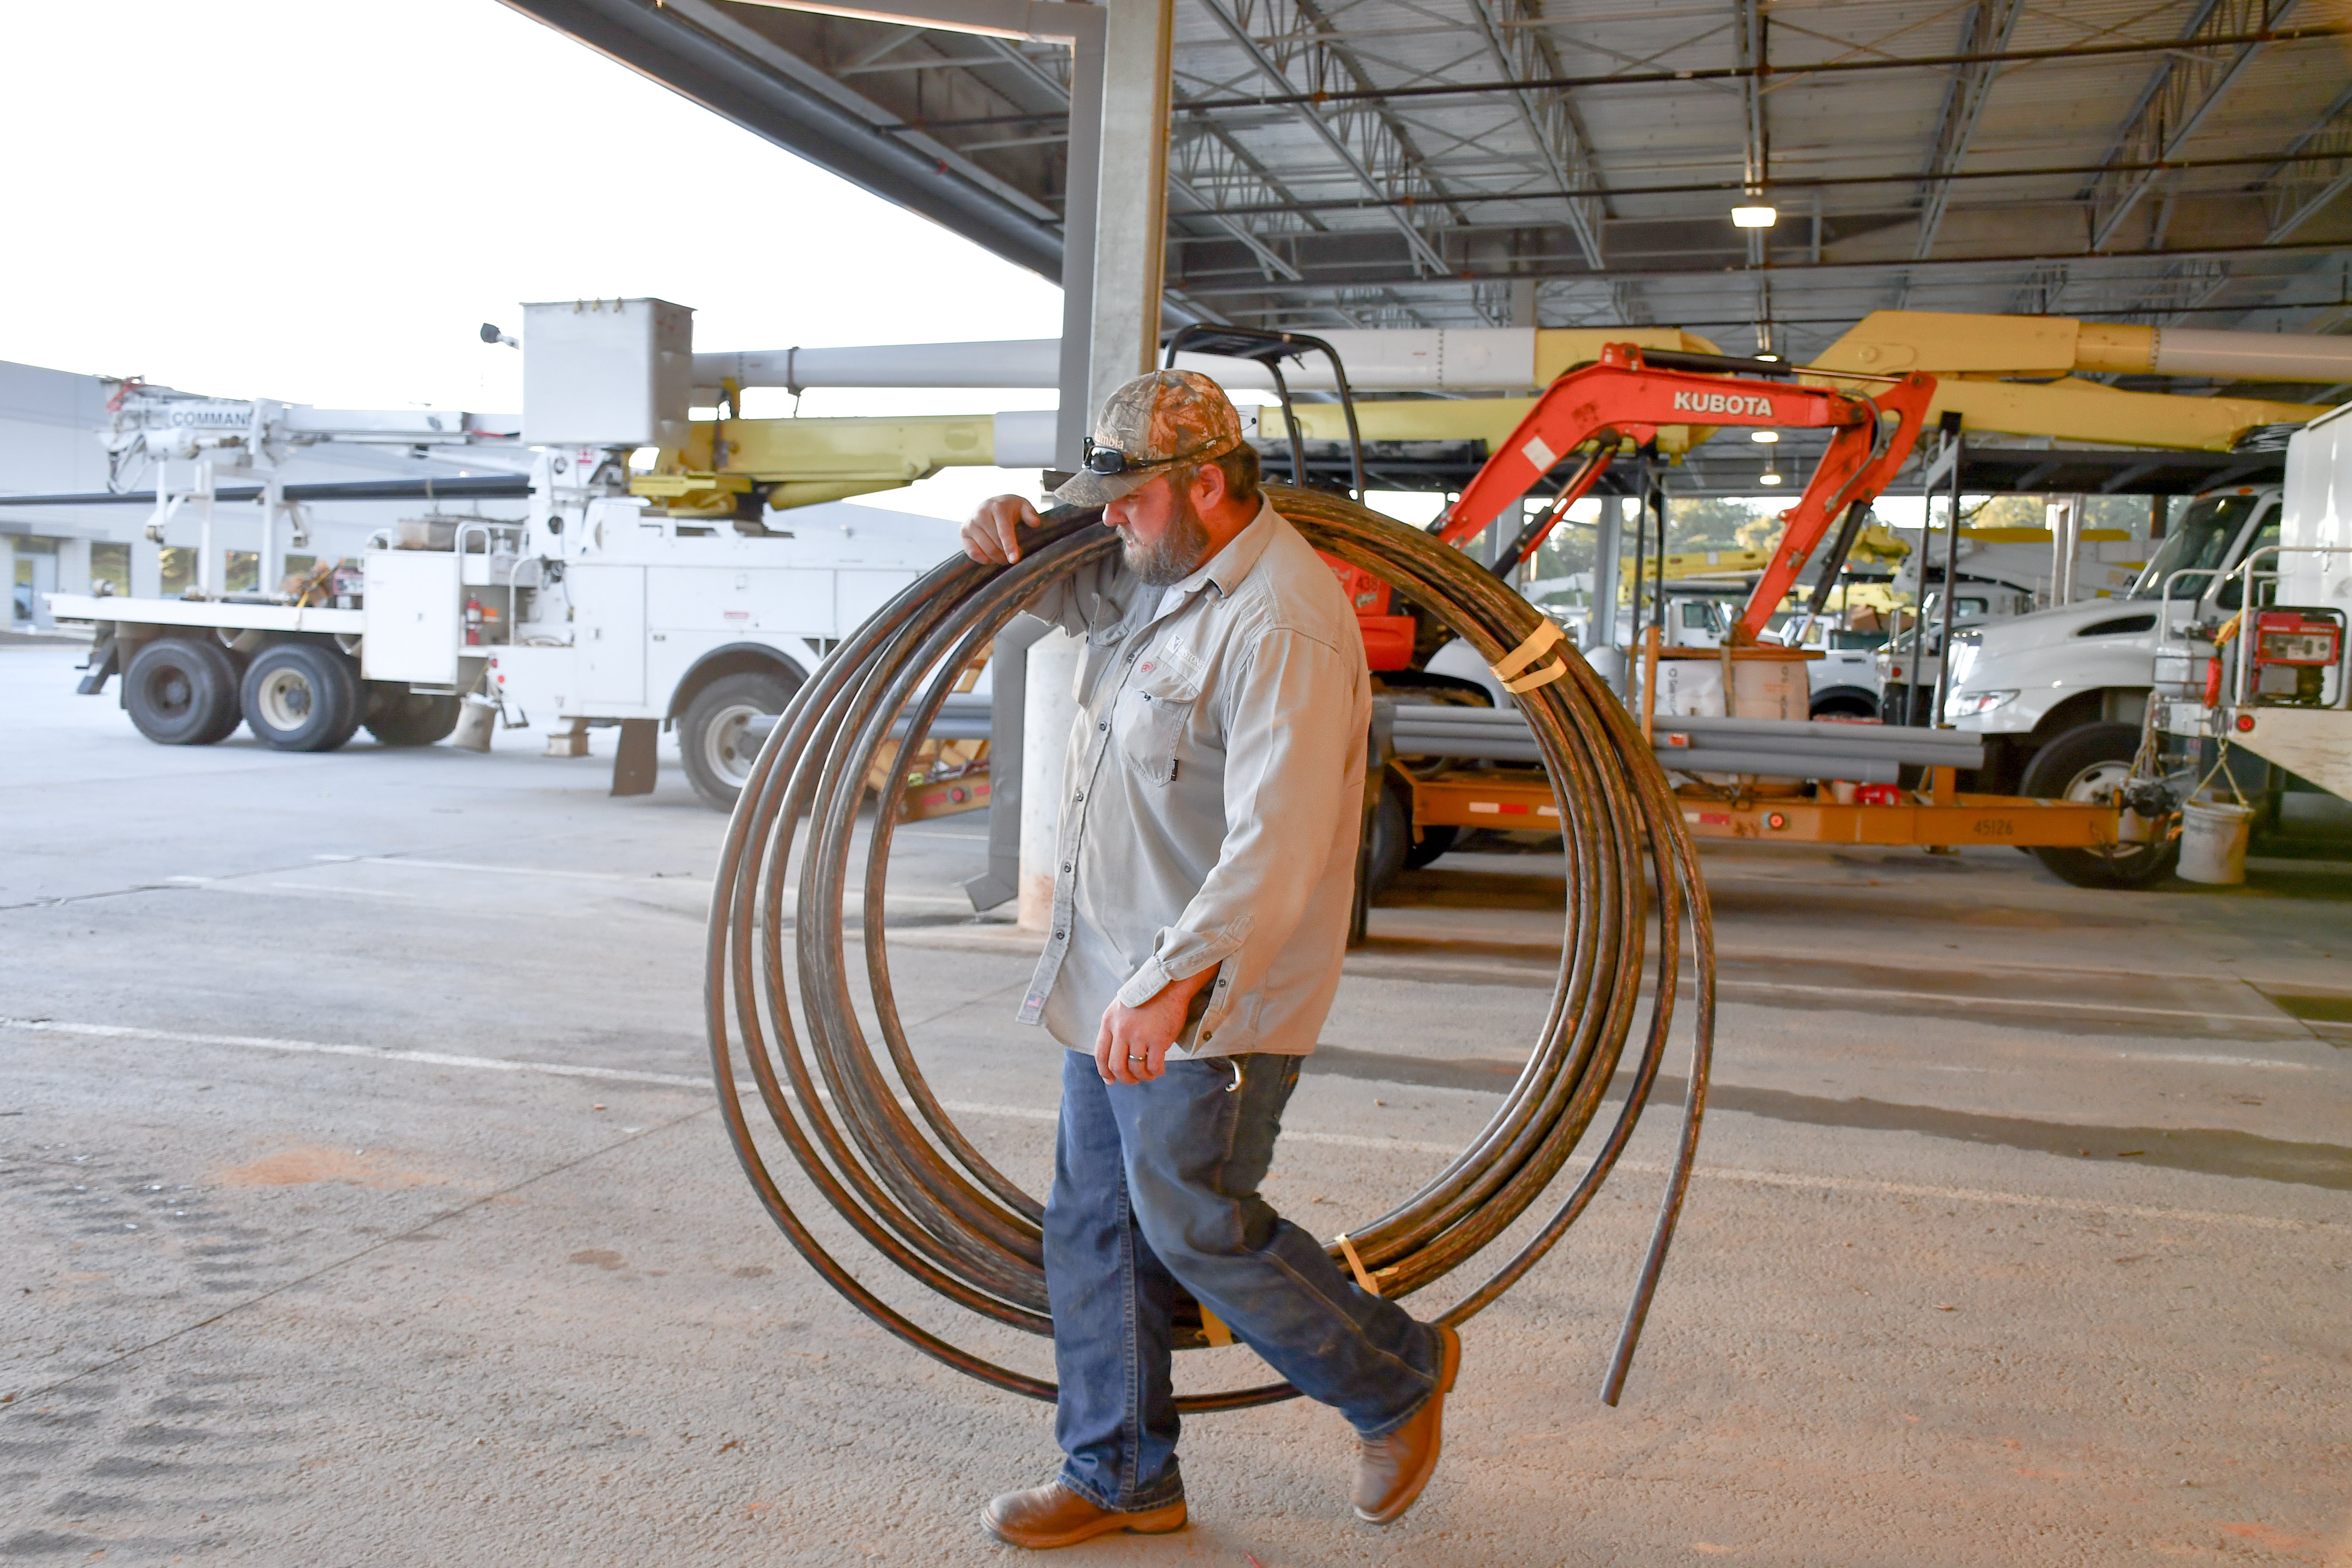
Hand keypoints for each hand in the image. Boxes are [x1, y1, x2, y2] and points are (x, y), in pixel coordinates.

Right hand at [962, 494, 1042, 564]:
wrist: (991, 504)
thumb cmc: (1010, 508)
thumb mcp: (1022, 506)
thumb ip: (1030, 513)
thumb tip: (1035, 523)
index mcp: (997, 507)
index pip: (1004, 530)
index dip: (1009, 546)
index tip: (1014, 560)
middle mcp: (981, 513)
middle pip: (995, 543)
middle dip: (1006, 554)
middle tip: (1013, 557)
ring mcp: (970, 522)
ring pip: (985, 549)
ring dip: (997, 558)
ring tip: (1004, 556)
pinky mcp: (963, 531)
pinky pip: (972, 552)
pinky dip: (984, 559)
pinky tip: (991, 557)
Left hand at [1094, 968, 1215, 1084]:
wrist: (1168, 983)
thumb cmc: (1146, 996)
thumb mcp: (1121, 1008)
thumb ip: (1115, 1027)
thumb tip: (1115, 1053)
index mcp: (1109, 1021)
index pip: (1100, 1054)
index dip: (1104, 1071)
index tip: (1110, 1080)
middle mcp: (1121, 1030)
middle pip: (1116, 1065)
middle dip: (1125, 1078)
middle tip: (1133, 1080)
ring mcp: (1139, 1035)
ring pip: (1135, 1068)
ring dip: (1142, 1076)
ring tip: (1149, 1074)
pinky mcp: (1158, 1039)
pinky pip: (1153, 1065)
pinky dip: (1156, 1072)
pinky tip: (1159, 1070)